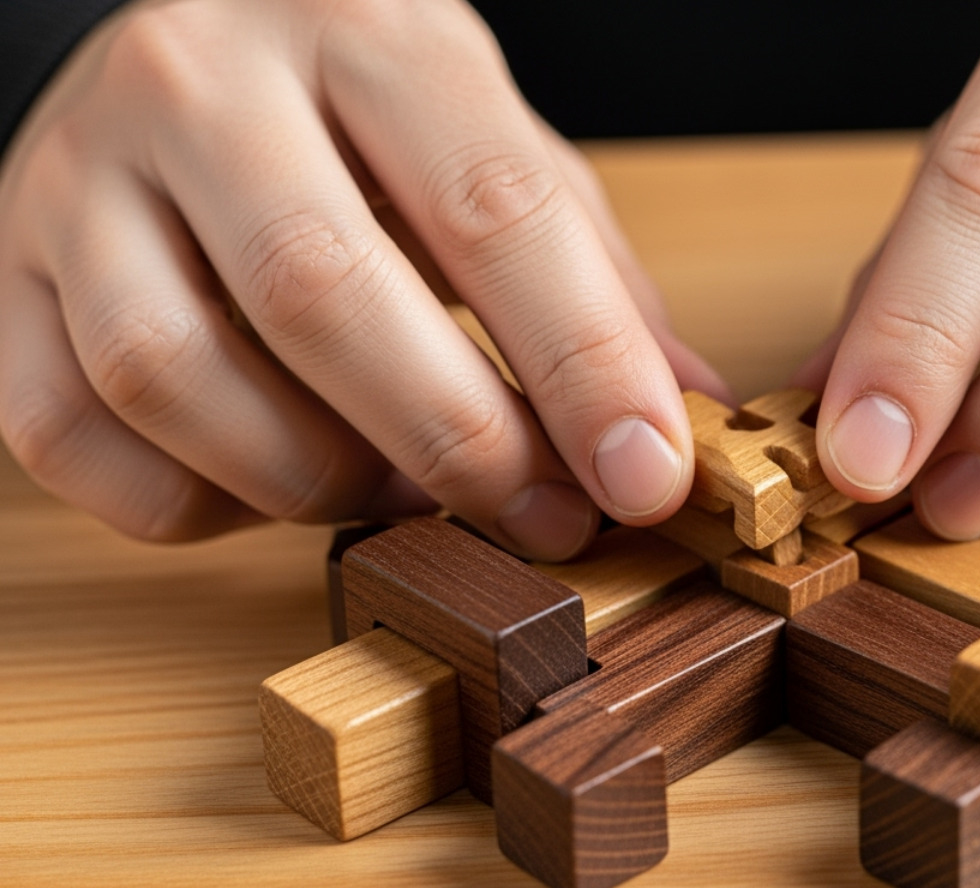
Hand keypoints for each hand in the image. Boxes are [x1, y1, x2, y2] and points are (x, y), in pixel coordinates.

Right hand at [0, 0, 727, 557]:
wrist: (190, 51)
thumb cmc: (368, 116)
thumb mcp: (499, 153)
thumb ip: (592, 278)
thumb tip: (682, 421)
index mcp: (364, 32)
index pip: (489, 205)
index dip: (580, 362)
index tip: (645, 476)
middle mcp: (202, 84)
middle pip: (320, 294)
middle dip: (454, 441)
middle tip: (541, 518)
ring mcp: (79, 176)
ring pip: (173, 374)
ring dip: (315, 479)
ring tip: (402, 494)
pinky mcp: (4, 271)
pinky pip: (69, 433)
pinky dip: (186, 502)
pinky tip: (265, 485)